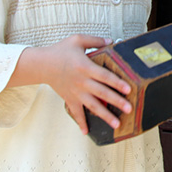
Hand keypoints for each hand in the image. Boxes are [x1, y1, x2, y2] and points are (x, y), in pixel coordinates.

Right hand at [15, 34, 132, 134]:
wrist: (42, 64)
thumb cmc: (60, 50)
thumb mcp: (78, 40)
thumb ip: (96, 40)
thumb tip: (111, 41)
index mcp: (85, 67)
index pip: (104, 76)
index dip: (117, 82)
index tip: (129, 89)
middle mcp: (82, 81)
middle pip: (102, 93)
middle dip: (116, 101)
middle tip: (129, 108)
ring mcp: (76, 92)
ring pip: (93, 106)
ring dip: (105, 115)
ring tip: (117, 124)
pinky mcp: (69, 99)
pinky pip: (76, 113)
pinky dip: (81, 123)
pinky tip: (86, 132)